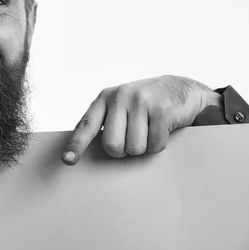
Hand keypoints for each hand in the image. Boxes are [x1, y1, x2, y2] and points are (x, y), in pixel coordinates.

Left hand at [62, 75, 220, 164]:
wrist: (181, 88)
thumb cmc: (145, 103)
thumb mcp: (120, 105)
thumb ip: (105, 122)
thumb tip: (86, 150)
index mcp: (105, 98)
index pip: (86, 125)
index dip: (76, 144)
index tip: (67, 160)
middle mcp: (120, 97)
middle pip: (112, 145)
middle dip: (122, 150)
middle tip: (131, 137)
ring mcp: (141, 102)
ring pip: (134, 148)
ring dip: (143, 147)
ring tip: (148, 130)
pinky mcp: (161, 111)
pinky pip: (154, 145)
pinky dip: (158, 145)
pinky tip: (161, 130)